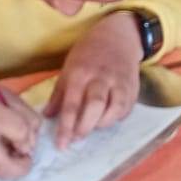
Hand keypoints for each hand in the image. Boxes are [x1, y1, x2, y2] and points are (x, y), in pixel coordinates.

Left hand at [44, 12, 141, 149]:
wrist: (118, 36)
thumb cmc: (88, 54)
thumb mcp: (69, 67)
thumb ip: (59, 93)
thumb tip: (47, 117)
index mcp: (80, 72)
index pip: (72, 103)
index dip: (66, 127)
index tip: (61, 145)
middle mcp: (101, 77)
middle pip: (95, 106)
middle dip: (85, 127)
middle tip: (77, 139)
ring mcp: (119, 81)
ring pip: (115, 108)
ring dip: (103, 123)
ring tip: (93, 127)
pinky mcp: (132, 87)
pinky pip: (126, 108)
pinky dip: (116, 118)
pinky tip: (107, 119)